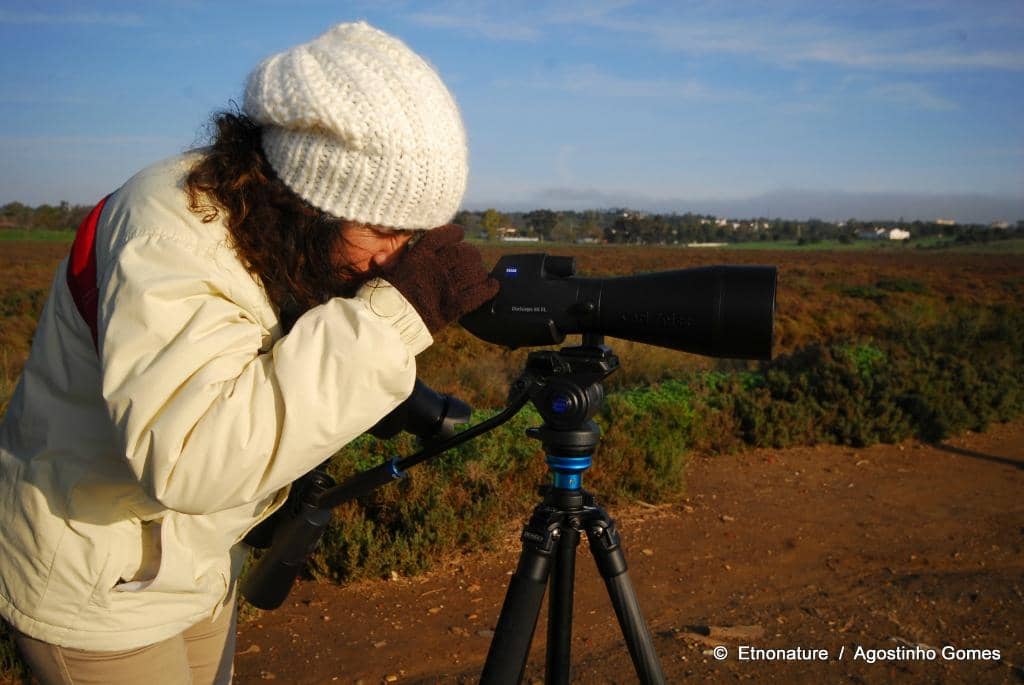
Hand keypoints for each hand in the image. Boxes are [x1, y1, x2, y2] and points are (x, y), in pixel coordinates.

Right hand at [379, 224, 498, 333]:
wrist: (388, 324)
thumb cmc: (382, 300)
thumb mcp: (382, 276)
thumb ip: (387, 264)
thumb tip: (379, 255)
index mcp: (418, 258)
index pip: (442, 236)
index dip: (454, 233)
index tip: (459, 233)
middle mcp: (435, 268)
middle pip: (463, 253)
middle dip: (470, 253)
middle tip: (472, 257)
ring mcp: (447, 287)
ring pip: (473, 271)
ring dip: (480, 270)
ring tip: (480, 272)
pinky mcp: (454, 306)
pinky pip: (478, 294)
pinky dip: (488, 289)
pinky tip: (493, 286)